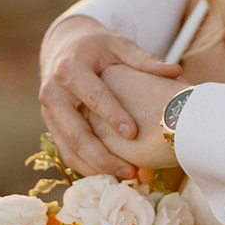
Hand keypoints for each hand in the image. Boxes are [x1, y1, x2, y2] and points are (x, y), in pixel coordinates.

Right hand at [39, 15, 181, 178]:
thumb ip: (144, 59)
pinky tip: (109, 177)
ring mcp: (48, 112)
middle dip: (102, 156)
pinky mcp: (51, 125)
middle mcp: (53, 92)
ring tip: (125, 179)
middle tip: (130, 171)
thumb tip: (175, 71)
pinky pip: (65, 152)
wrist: (63, 46)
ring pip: (68, 148)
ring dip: (95, 168)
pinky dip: (85, 167)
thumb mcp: (117, 45)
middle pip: (76, 132)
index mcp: (71, 68)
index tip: (133, 134)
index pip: (93, 96)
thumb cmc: (96, 46)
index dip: (113, 115)